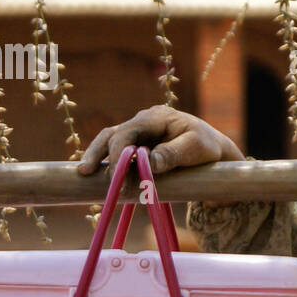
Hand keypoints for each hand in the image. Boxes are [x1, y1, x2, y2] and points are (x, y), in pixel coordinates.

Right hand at [75, 106, 243, 176]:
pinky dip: (107, 165)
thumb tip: (148, 162)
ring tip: (84, 174)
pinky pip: (116, 155)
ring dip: (96, 157)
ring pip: (109, 142)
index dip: (118, 151)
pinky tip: (99, 179)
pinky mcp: (135, 148)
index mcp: (156, 117)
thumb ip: (172, 153)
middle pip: (112, 134)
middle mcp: (142, 122)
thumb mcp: (195, 148)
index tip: (117, 175)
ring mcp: (137, 135)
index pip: (128, 130)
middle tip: (87, 173)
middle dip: (99, 153)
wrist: (211, 152)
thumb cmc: (205, 147)